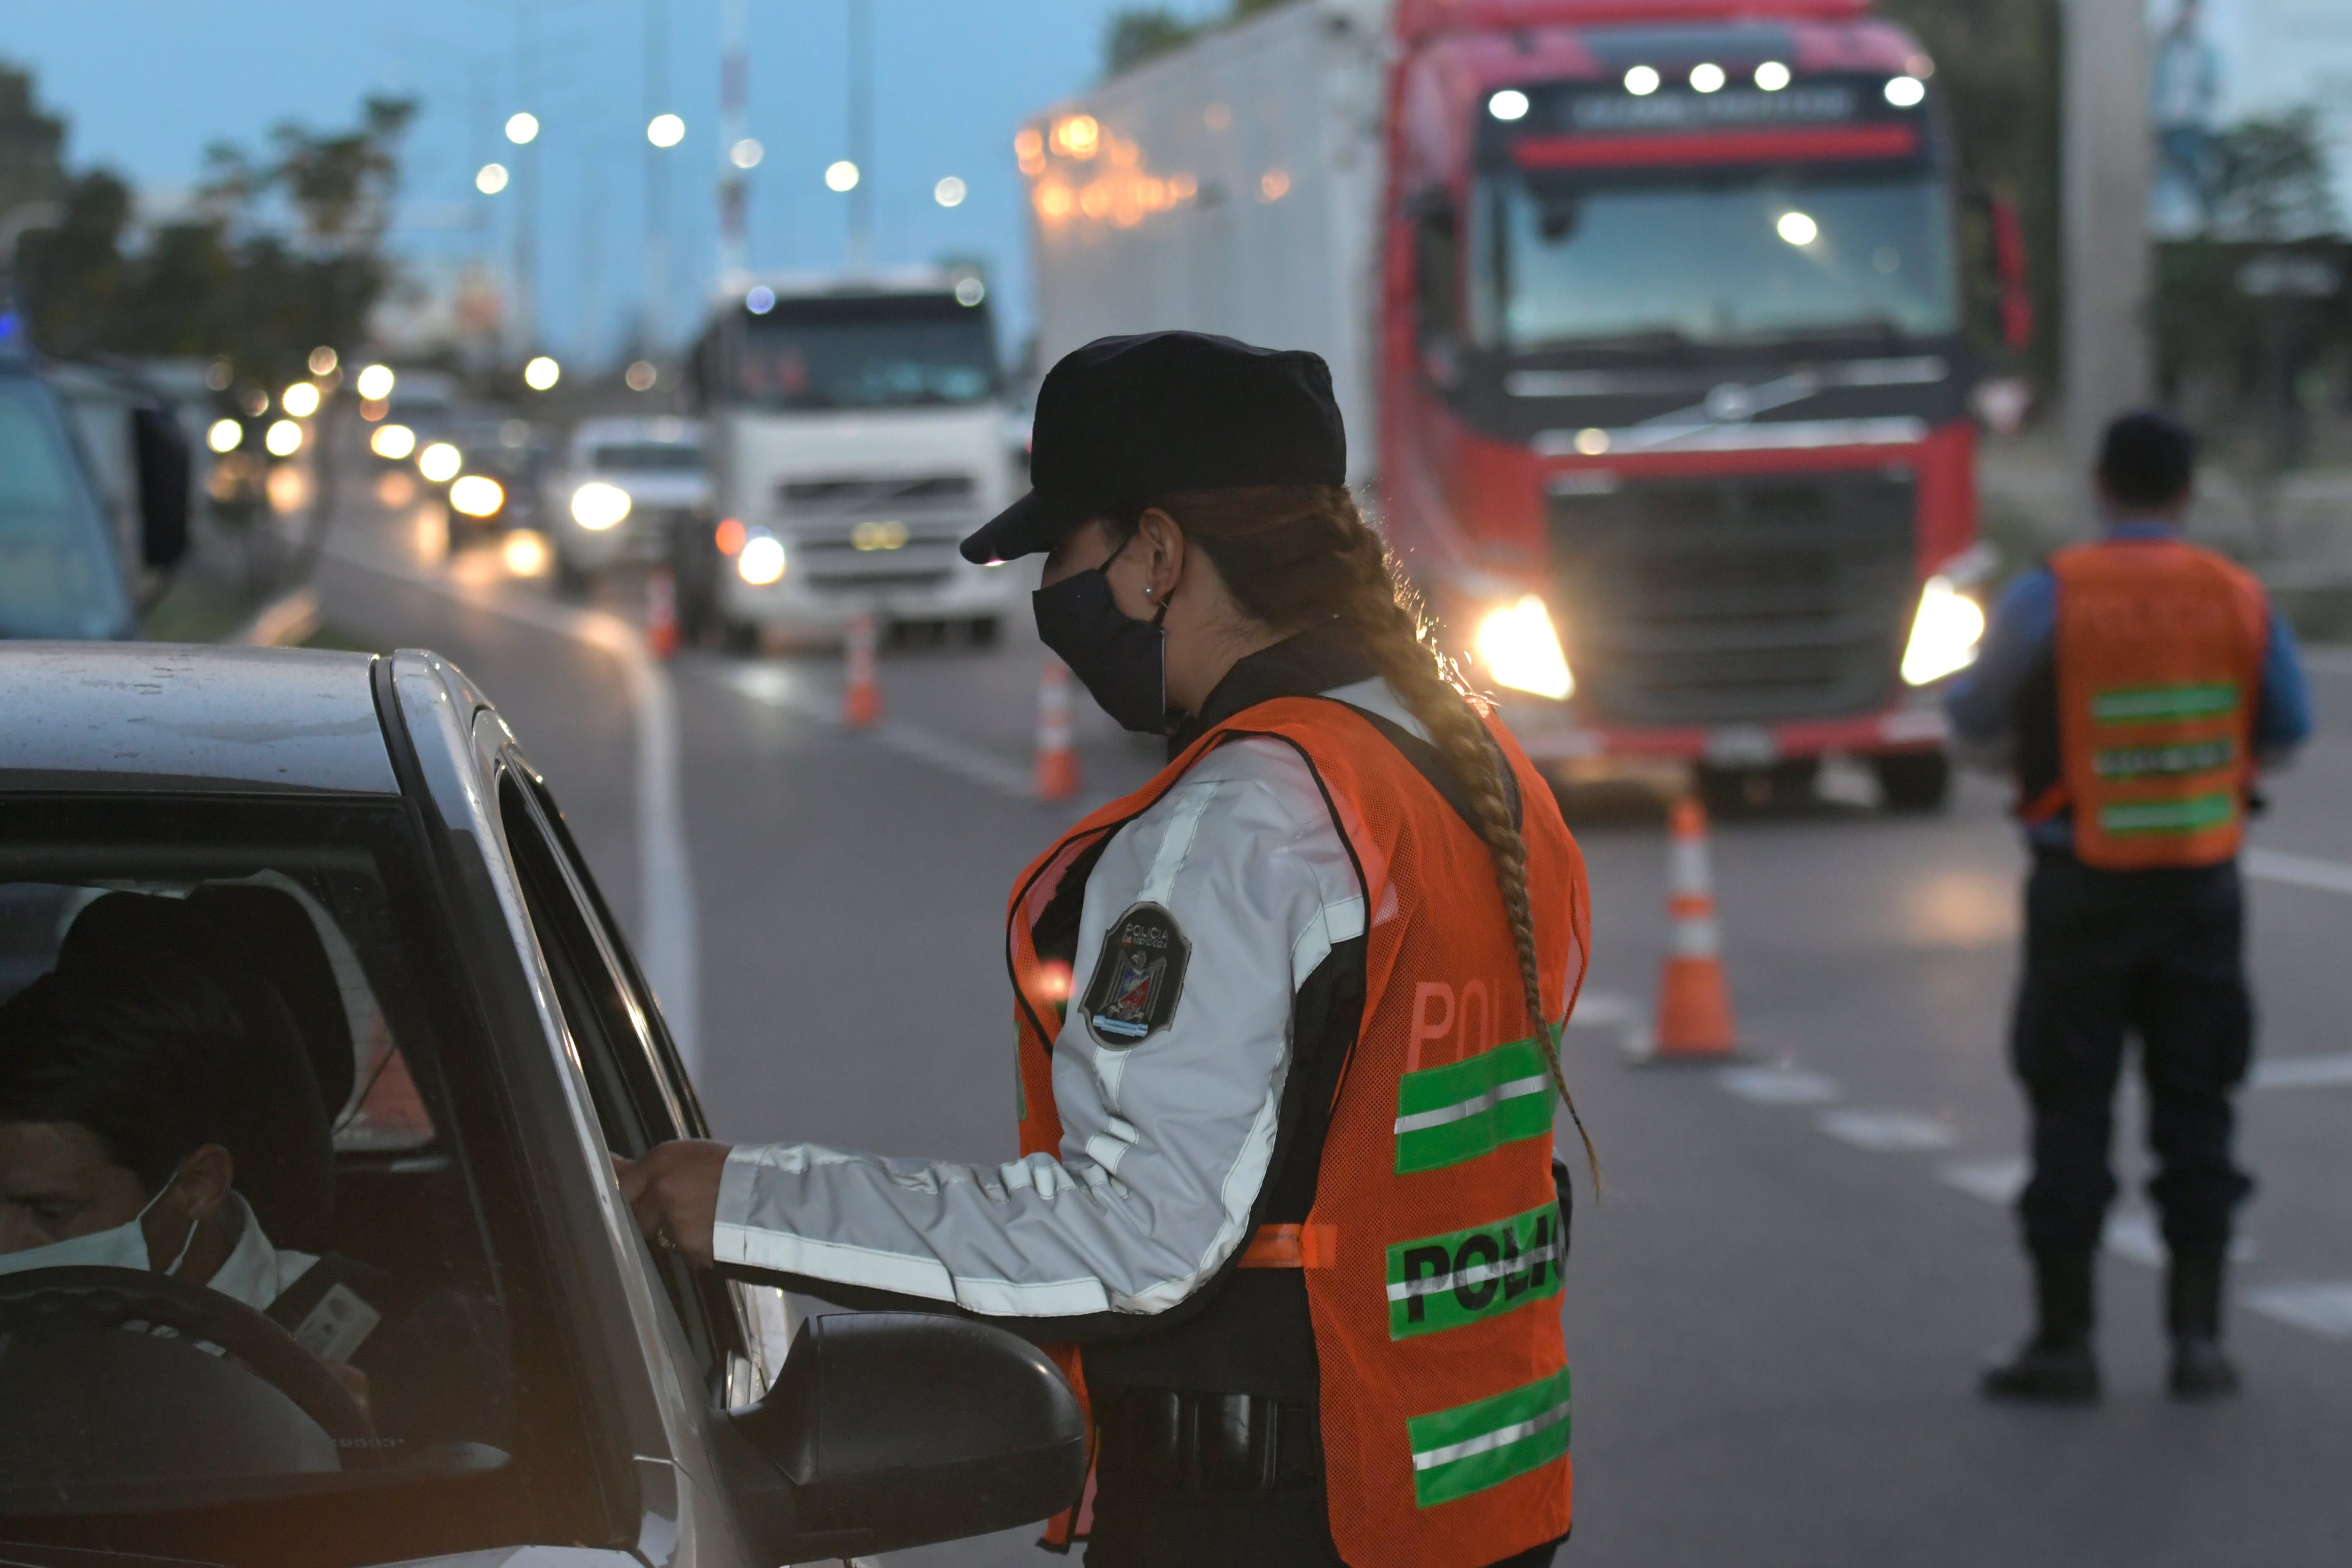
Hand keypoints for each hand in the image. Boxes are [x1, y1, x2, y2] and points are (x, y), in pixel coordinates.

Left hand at [611, 1139, 732, 1268]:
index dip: (624, 1194)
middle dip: (649, 1217)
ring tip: (704, 1220)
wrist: (771, 1196)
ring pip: (659, 1235)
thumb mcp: (690, 1156)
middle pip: (635, 1215)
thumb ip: (650, 1168)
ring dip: (674, 1232)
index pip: (621, 1183)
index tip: (625, 1199)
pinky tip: (714, 1233)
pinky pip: (682, 1251)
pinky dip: (693, 1247)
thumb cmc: (732, 1169)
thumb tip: (609, 1162)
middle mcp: (661, 1190)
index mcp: (662, 1161)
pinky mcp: (688, 1249)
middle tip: (680, 1209)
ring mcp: (673, 1222)